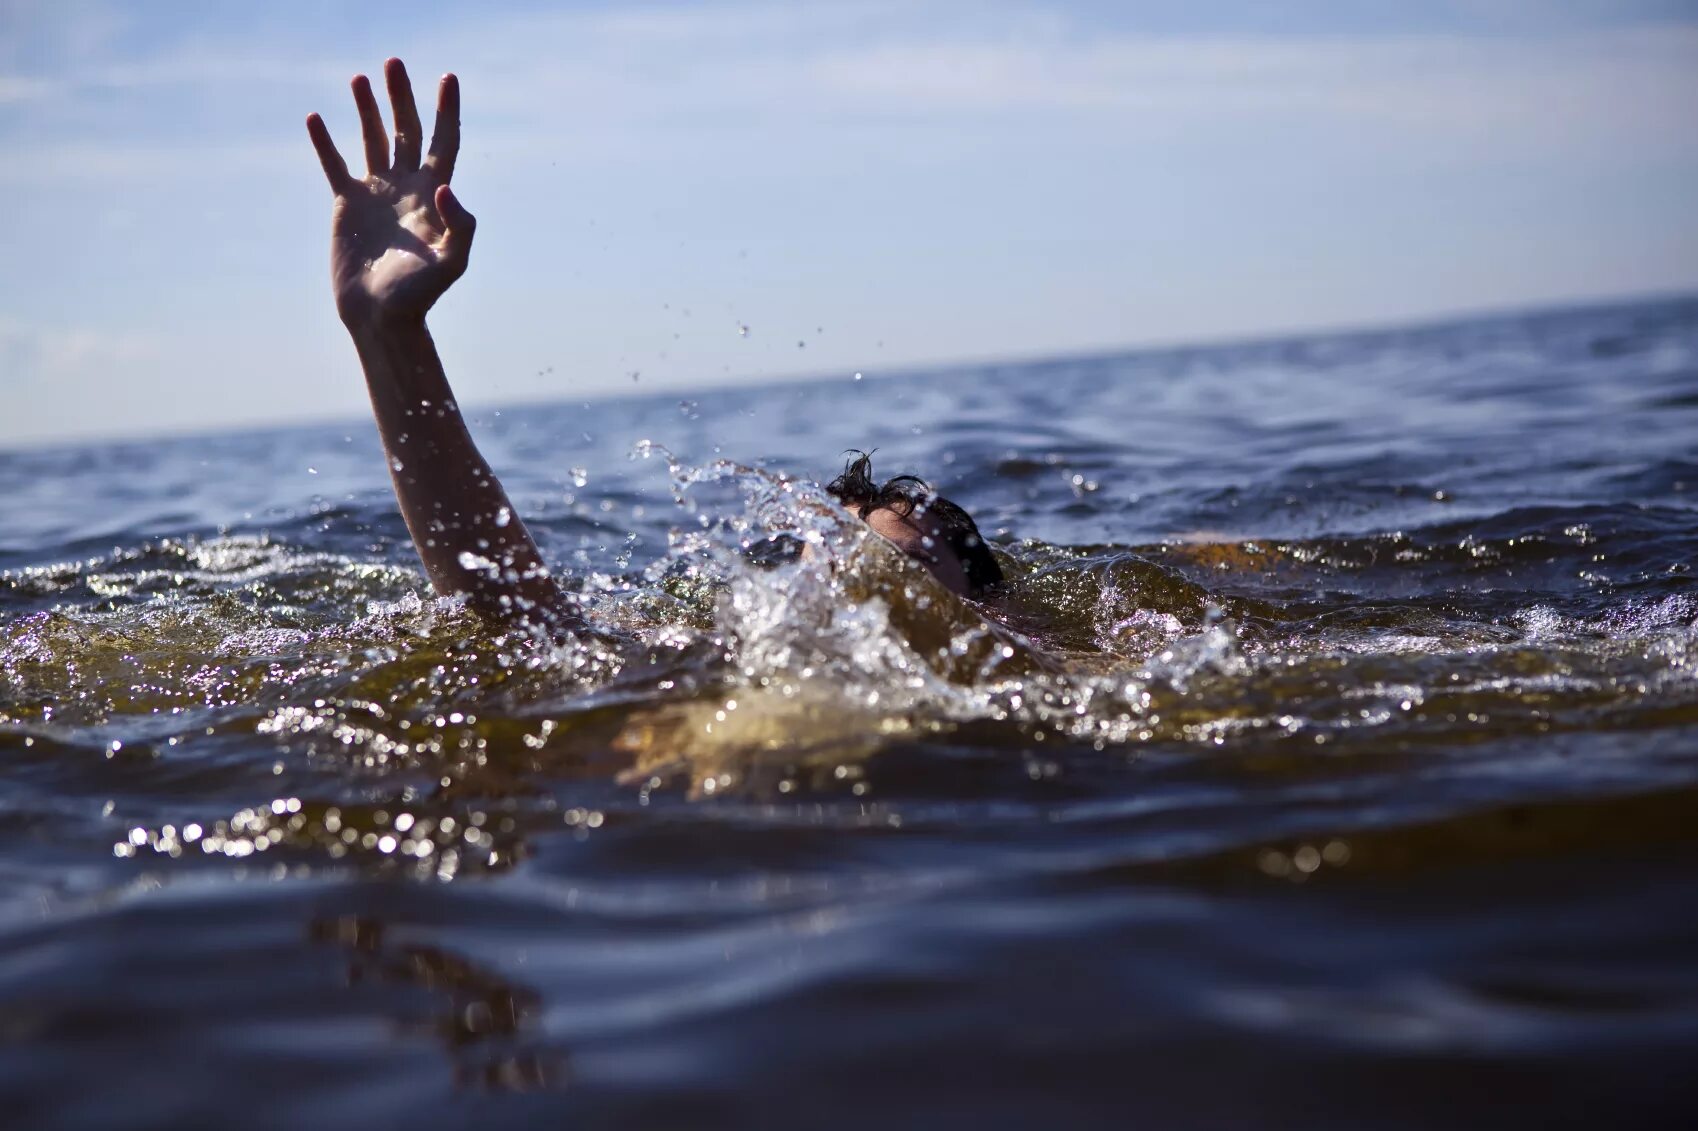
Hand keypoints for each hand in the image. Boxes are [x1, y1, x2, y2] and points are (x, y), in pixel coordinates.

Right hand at [306, 59, 473, 325]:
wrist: (381, 315)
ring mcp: (376, 194)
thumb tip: (446, 187)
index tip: (448, 78)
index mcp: (434, 196)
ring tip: (361, 78)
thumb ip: (459, 226)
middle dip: (401, 97)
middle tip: (393, 62)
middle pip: (406, 131)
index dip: (446, 110)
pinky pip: (335, 165)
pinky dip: (325, 142)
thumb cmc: (419, 295)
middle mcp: (407, 188)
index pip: (443, 141)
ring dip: (367, 110)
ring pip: (372, 140)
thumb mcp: (451, 263)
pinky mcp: (347, 205)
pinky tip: (316, 118)